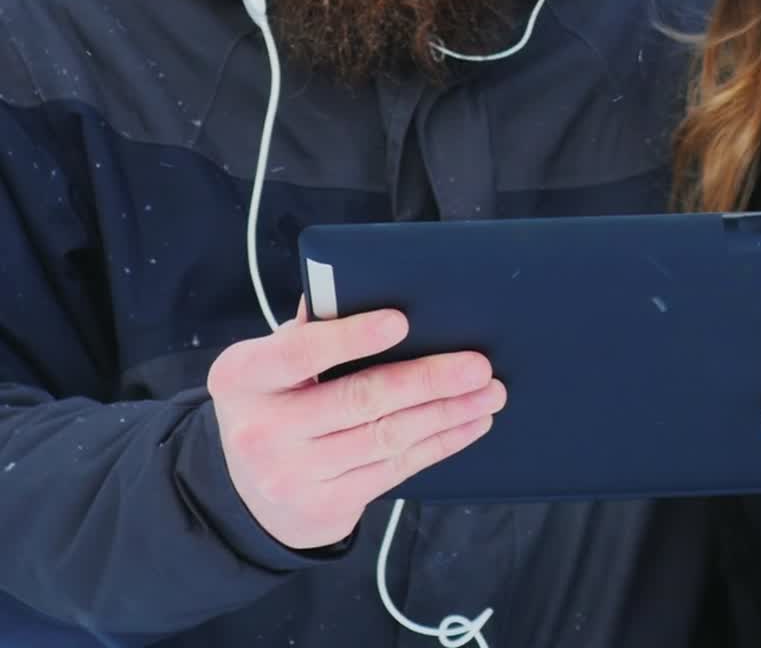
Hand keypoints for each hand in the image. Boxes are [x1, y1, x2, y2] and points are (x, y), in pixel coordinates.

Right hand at [207, 302, 505, 548]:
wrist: (248, 492)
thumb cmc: (277, 398)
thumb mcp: (273, 360)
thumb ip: (312, 325)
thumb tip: (364, 282)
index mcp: (243, 376)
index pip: (301, 351)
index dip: (352, 336)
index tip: (402, 320)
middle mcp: (262, 430)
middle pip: (360, 399)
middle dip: (428, 380)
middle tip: (478, 365)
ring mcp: (292, 475)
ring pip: (387, 437)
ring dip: (448, 413)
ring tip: (489, 393)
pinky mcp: (325, 506)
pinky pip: (395, 469)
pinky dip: (440, 443)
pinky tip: (470, 424)